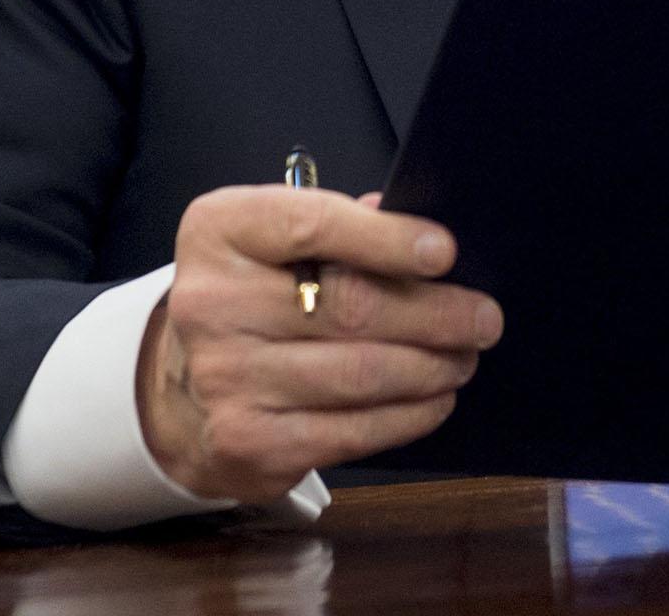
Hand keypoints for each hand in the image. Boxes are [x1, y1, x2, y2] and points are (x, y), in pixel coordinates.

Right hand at [136, 185, 502, 502]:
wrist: (184, 383)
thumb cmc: (254, 294)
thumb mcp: (279, 237)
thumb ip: (344, 226)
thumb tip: (428, 245)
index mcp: (221, 231)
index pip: (313, 224)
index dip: (388, 240)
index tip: (445, 252)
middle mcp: (211, 302)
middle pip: (351, 307)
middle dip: (435, 314)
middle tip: (483, 318)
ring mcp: (225, 378)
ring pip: (361, 374)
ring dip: (431, 367)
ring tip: (464, 357)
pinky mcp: (248, 442)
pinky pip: (352, 430)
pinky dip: (407, 414)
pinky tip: (434, 399)